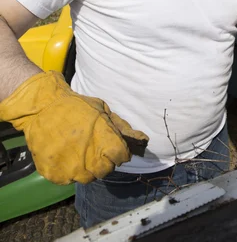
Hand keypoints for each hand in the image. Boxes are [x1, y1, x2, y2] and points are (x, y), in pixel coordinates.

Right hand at [0, 71, 148, 183]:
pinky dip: (68, 171)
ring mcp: (70, 169)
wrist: (43, 107)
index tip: (112, 146)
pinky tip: (65, 154)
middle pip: (106, 171)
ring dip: (87, 167)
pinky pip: (68, 179)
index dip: (119, 152)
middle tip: (94, 148)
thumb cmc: (76, 106)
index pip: (121, 158)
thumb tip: (143, 140)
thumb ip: (121, 128)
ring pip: (87, 178)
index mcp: (104, 141)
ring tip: (79, 151)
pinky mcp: (54, 174)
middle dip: (104, 161)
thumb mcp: (103, 110)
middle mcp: (89, 159)